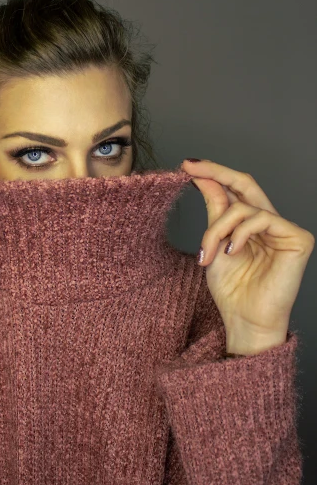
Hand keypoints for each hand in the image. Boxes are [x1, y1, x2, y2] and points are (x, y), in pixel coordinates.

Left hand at [182, 159, 314, 344]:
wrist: (244, 320)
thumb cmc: (232, 290)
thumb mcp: (215, 242)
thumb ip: (214, 210)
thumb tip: (202, 177)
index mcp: (250, 223)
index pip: (235, 189)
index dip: (213, 174)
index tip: (187, 164)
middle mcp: (269, 222)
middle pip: (246, 183)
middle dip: (217, 172)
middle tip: (192, 167)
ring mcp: (285, 230)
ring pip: (245, 207)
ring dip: (219, 227)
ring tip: (210, 252)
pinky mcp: (298, 239)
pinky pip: (263, 219)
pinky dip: (241, 233)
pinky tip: (232, 251)